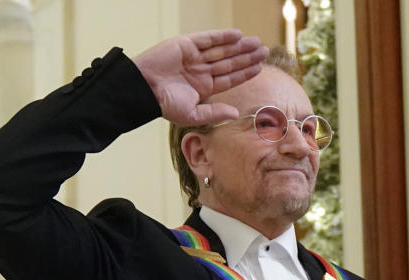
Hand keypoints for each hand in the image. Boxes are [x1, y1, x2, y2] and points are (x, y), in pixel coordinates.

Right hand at [133, 30, 268, 125]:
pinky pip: (208, 39)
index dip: (245, 72)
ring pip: (222, 50)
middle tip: (264, 51)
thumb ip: (214, 112)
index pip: (229, 78)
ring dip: (239, 46)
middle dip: (246, 56)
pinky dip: (222, 36)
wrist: (144, 90)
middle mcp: (200, 70)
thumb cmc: (164, 105)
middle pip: (229, 62)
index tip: (260, 67)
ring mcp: (194, 56)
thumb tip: (235, 114)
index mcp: (203, 86)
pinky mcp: (186, 44)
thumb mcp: (193, 114)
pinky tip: (238, 36)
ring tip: (256, 43)